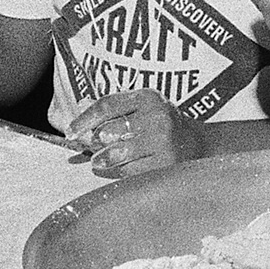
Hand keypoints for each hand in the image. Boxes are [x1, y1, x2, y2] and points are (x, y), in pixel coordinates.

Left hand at [65, 90, 201, 176]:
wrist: (199, 144)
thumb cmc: (162, 125)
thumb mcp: (143, 108)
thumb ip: (113, 109)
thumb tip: (80, 110)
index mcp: (148, 98)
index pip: (107, 106)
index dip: (84, 120)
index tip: (70, 132)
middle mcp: (156, 116)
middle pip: (108, 131)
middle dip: (95, 143)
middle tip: (92, 148)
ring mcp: (162, 141)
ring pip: (116, 153)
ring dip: (104, 159)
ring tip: (100, 161)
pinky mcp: (165, 163)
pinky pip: (129, 170)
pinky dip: (121, 171)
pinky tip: (125, 167)